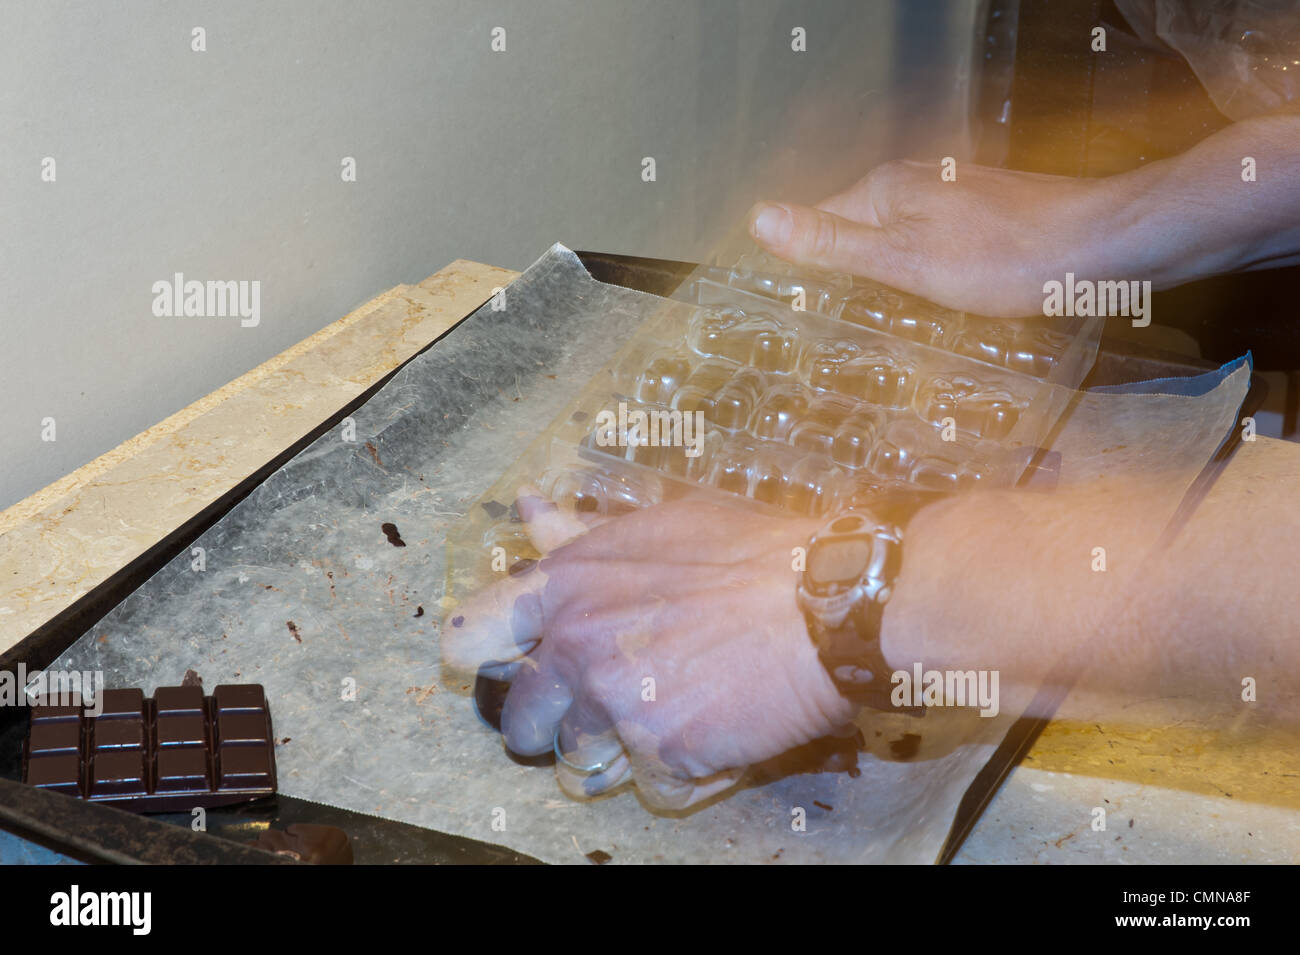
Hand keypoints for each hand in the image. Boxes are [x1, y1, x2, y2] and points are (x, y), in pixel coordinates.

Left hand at [442, 490, 856, 810]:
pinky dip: (679, 774)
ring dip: (611, 756)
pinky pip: (648, 787)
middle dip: (551, 726)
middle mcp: (576, 649)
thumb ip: (580, 533)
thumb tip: (528, 508)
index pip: (474, 635)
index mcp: (567, 586)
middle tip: (599, 712)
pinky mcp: (661, 755)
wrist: (824, 605)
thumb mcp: (656, 527)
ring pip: (576, 765)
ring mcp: (616, 707)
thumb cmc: (749, 554)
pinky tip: (712, 738)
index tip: (509, 669)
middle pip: (520, 722)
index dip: (484, 658)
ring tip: (662, 726)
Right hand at [747, 160, 1114, 317]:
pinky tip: (935, 314)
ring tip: (878, 337)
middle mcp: (917, 183)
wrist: (1103, 245)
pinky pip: (935, 251)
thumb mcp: (905, 261)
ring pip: (899, 246)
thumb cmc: (1006, 258)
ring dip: (887, 285)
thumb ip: (833, 243)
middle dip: (845, 281)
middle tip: (831, 341)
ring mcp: (955, 199)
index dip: (803, 270)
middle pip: (858, 235)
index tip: (793, 318)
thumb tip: (758, 217)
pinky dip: (926, 282)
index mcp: (886, 189)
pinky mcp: (987, 218)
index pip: (819, 225)